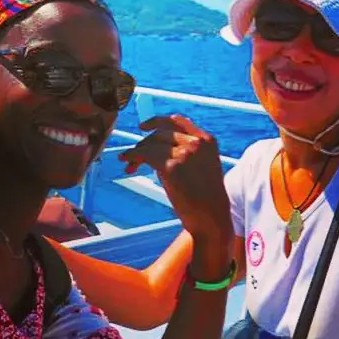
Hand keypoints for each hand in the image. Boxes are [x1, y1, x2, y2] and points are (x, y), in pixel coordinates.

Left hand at [118, 115, 232, 242]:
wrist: (211, 218)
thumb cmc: (205, 199)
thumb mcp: (200, 168)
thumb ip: (184, 153)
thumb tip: (153, 149)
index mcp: (207, 140)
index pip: (178, 121)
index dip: (157, 121)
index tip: (143, 126)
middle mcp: (197, 142)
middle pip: (161, 133)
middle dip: (144, 143)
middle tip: (133, 156)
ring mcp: (186, 152)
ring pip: (152, 142)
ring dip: (137, 151)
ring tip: (129, 163)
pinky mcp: (172, 165)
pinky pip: (146, 154)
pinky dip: (133, 156)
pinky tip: (128, 163)